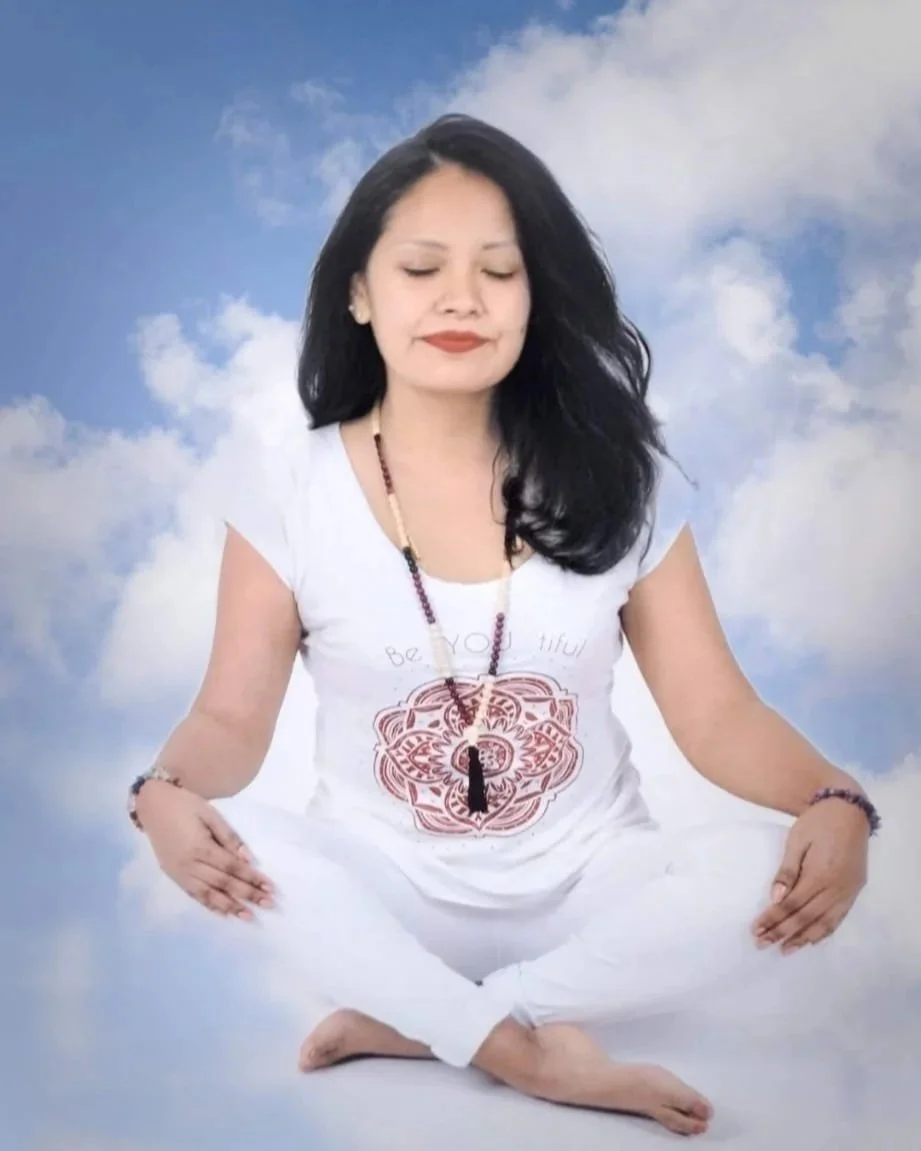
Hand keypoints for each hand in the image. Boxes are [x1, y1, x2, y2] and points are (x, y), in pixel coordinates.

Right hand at [137, 780, 274, 920]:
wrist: (152, 805)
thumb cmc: (185, 805)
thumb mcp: (210, 814)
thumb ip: (229, 837)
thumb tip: (248, 859)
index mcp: (200, 847)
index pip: (231, 867)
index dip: (251, 878)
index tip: (269, 887)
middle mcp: (189, 865)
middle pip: (223, 883)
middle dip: (247, 894)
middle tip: (268, 903)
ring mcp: (180, 873)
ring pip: (208, 894)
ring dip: (230, 907)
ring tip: (248, 916)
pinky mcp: (173, 877)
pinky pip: (194, 895)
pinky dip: (210, 905)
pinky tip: (224, 913)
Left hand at [751, 797, 869, 953]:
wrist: (849, 810)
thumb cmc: (818, 822)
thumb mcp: (797, 840)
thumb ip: (787, 871)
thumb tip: (776, 899)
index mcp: (820, 874)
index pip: (792, 905)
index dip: (773, 919)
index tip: (755, 930)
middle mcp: (836, 888)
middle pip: (806, 917)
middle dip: (782, 932)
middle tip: (762, 944)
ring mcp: (848, 892)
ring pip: (824, 923)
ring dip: (803, 938)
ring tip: (785, 950)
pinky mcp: (854, 891)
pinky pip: (839, 917)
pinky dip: (824, 931)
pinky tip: (812, 939)